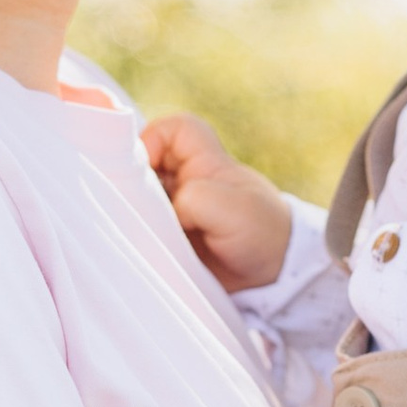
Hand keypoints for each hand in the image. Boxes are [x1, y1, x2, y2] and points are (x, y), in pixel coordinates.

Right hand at [140, 110, 293, 292]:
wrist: (275, 277)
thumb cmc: (263, 232)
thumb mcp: (232, 210)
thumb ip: (193, 201)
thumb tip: (160, 213)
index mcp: (204, 162)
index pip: (172, 130)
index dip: (151, 138)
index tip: (143, 167)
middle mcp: (186, 182)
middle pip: (144, 164)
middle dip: (131, 183)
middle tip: (133, 207)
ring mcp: (177, 211)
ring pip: (138, 199)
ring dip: (133, 214)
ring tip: (140, 232)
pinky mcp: (172, 239)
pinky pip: (143, 230)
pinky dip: (139, 238)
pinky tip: (143, 249)